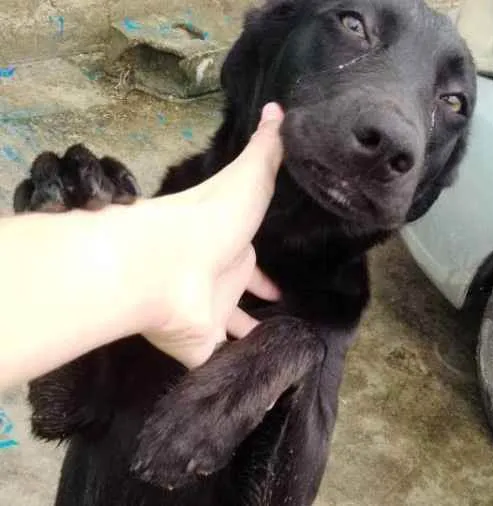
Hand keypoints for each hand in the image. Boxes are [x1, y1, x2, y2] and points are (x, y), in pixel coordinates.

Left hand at [141, 103, 284, 368]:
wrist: (168, 261)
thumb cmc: (211, 217)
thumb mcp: (250, 174)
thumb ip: (268, 147)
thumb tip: (280, 105)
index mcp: (233, 245)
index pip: (255, 262)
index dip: (268, 275)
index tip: (284, 286)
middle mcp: (220, 280)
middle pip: (242, 296)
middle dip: (259, 307)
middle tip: (287, 323)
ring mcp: (208, 315)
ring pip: (233, 332)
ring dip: (251, 341)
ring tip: (280, 353)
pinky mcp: (201, 347)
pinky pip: (223, 363)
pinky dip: (238, 371)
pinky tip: (261, 379)